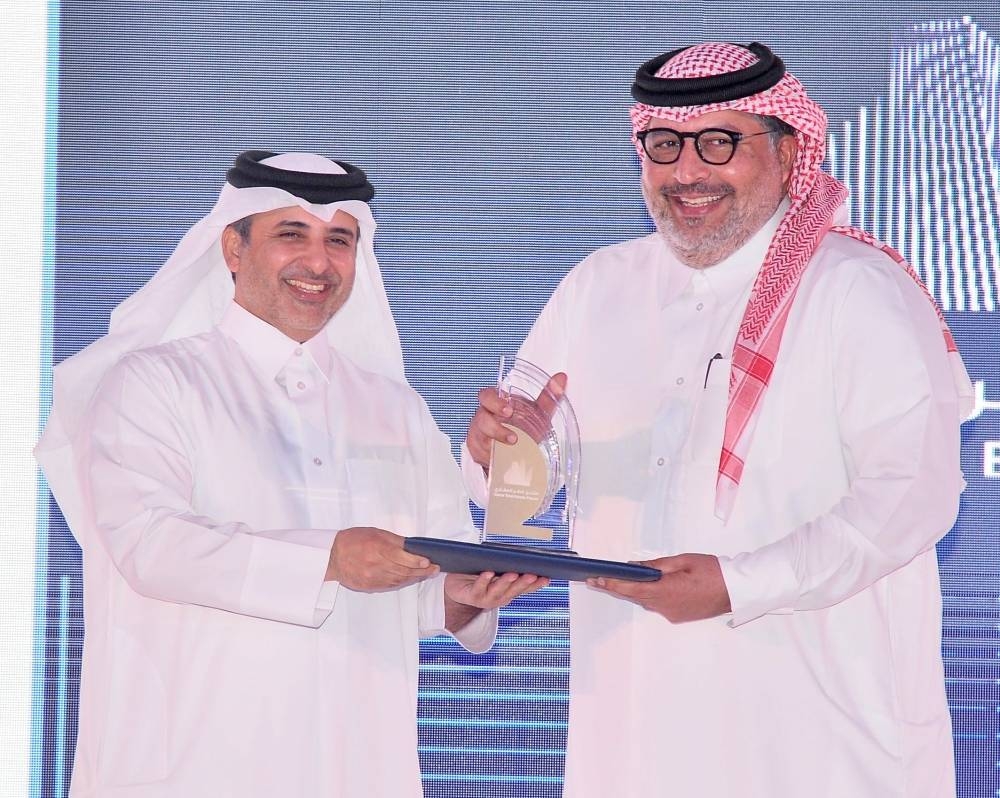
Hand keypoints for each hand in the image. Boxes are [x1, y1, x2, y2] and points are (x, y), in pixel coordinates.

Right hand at [326, 527, 438, 591]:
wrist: (332, 557)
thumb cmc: (353, 540)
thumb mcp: (375, 533)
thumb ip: (394, 541)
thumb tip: (412, 547)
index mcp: (377, 549)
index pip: (402, 557)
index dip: (417, 561)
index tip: (428, 562)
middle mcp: (376, 565)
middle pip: (404, 571)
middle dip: (421, 571)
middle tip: (434, 569)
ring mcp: (373, 578)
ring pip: (399, 580)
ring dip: (414, 577)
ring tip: (425, 573)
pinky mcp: (370, 586)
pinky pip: (391, 585)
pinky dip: (402, 582)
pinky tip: (410, 578)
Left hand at [443, 571, 549, 632]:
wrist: (455, 585)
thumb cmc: (478, 575)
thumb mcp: (497, 571)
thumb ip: (509, 566)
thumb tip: (526, 555)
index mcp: (508, 591)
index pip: (525, 588)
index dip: (536, 585)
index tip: (546, 577)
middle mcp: (500, 597)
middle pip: (513, 590)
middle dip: (523, 583)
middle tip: (532, 575)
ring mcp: (486, 599)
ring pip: (497, 591)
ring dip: (505, 582)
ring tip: (512, 574)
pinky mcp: (471, 596)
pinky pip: (479, 588)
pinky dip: (484, 581)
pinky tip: (488, 573)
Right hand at [465, 372, 566, 470]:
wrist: (517, 450)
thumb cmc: (524, 427)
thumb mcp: (538, 413)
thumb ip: (549, 396)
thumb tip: (561, 378)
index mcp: (496, 403)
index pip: (486, 395)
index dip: (494, 401)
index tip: (508, 409)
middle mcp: (485, 416)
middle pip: (480, 416)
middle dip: (494, 422)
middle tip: (512, 430)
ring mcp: (479, 434)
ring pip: (480, 435)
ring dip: (497, 439)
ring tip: (514, 444)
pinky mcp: (478, 451)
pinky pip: (480, 453)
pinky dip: (492, 455)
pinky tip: (503, 457)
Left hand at [587, 553, 730, 622]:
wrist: (736, 590)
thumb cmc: (712, 571)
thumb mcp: (682, 561)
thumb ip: (656, 565)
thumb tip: (635, 566)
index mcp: (665, 590)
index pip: (631, 588)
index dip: (611, 584)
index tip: (596, 580)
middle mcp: (665, 606)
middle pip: (634, 596)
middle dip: (616, 587)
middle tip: (597, 579)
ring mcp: (671, 613)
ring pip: (646, 601)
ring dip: (634, 591)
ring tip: (618, 580)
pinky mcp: (677, 616)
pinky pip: (657, 605)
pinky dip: (650, 595)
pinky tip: (648, 586)